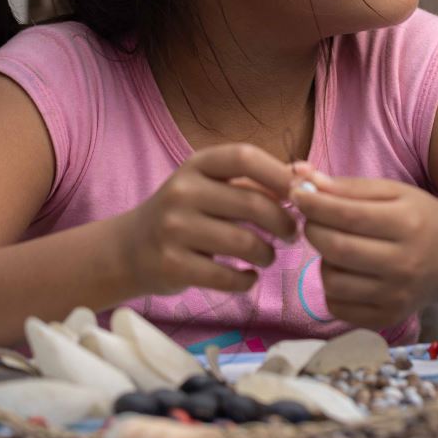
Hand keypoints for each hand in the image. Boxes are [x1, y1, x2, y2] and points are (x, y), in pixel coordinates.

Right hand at [116, 143, 298, 296]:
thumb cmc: (186, 214)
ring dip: (267, 254)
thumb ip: (257, 180)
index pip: (245, 157)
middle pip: (253, 204)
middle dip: (284, 222)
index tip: (303, 192)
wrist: (128, 250)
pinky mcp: (171, 265)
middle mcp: (182, 191)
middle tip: (292, 233)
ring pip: (244, 243)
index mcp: (196, 164)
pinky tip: (248, 276)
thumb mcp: (211, 186)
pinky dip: (247, 280)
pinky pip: (227, 276)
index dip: (280, 174)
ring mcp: (173, 229)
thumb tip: (309, 174)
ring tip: (267, 256)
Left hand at [289, 166, 437, 328]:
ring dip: (323, 260)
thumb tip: (300, 176)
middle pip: (336, 249)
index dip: (313, 203)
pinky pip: (337, 307)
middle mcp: (404, 264)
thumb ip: (348, 186)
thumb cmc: (421, 219)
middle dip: (313, 229)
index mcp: (407, 224)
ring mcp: (396, 297)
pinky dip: (331, 288)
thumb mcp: (394, 193)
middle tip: (315, 219)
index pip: (347, 215)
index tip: (295, 192)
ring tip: (338, 247)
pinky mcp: (387, 319)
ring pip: (332, 281)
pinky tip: (347, 272)